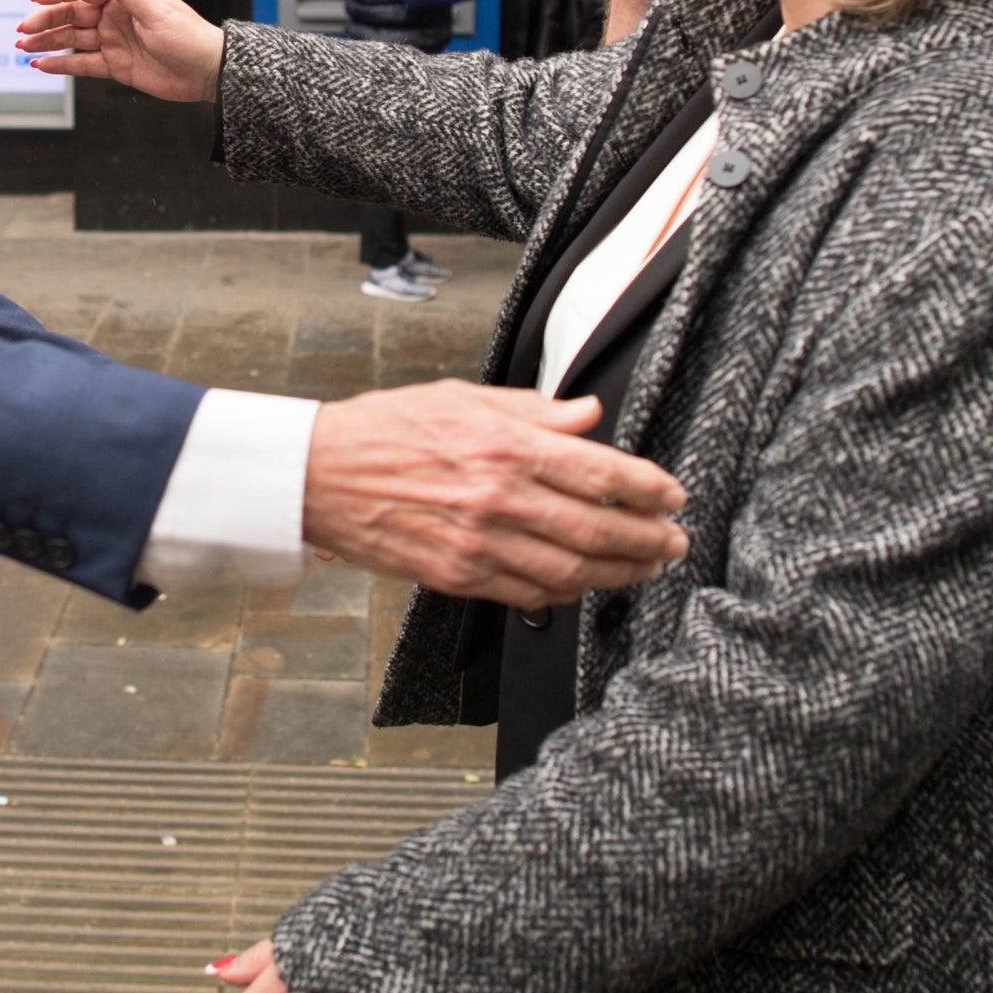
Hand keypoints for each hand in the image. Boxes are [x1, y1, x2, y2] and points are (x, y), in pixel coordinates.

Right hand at [16, 0, 224, 101]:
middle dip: (45, 20)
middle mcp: (114, 16)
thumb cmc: (188, 36)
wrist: (206, 71)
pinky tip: (41, 64)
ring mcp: (113, 40)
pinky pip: (82, 64)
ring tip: (23, 45)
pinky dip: (61, 64)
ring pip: (71, 38)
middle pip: (71, 14)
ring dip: (46, 41)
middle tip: (23, 29)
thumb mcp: (155, 10)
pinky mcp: (115, 65)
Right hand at [304, 379, 688, 608]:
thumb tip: (588, 415)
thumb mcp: (463, 398)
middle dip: (648, 539)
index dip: (648, 488)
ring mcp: (478, 544)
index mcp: (504, 446)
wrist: (318, 475)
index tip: (672, 495)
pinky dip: (567, 593)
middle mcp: (497, 498)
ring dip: (618, 572)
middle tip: (673, 541)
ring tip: (644, 567)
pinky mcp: (457, 576)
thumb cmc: (385, 429)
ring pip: (571, 569)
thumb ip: (534, 411)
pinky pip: (529, 594)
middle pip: (597, 528)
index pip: (600, 472)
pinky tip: (585, 584)